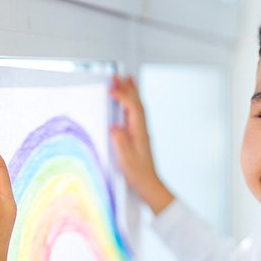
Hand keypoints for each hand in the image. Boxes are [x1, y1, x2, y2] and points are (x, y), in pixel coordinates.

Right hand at [109, 75, 173, 214]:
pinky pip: (136, 113)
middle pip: (136, 103)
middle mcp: (142, 129)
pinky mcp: (139, 135)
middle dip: (127, 88)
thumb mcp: (126, 160)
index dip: (122, 96)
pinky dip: (132, 102)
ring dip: (131, 92)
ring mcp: (141, 131)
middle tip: (117, 75)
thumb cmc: (138, 175)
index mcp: (140, 133)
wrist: (149, 185)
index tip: (111, 89)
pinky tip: (128, 100)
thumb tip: (115, 126)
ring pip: (137, 106)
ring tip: (126, 78)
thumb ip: (120, 142)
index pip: (132, 108)